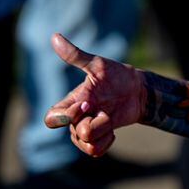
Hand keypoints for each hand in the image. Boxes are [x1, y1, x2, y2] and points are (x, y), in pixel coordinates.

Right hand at [43, 33, 147, 157]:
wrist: (136, 90)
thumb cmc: (115, 75)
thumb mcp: (97, 64)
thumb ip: (75, 55)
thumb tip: (54, 37)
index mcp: (72, 101)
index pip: (52, 119)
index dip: (66, 116)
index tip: (87, 104)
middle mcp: (76, 118)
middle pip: (73, 133)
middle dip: (91, 124)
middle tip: (103, 111)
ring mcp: (88, 128)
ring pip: (85, 144)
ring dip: (102, 133)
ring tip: (110, 120)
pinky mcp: (101, 137)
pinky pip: (95, 151)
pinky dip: (106, 143)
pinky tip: (113, 132)